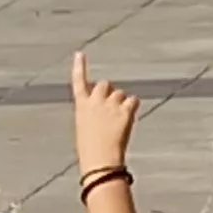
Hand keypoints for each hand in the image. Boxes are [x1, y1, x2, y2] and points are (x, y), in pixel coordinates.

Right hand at [69, 52, 140, 174]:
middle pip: (105, 84)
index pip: (79, 81)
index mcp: (81, 105)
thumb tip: (106, 103)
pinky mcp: (125, 110)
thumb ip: (93, 111)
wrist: (100, 159)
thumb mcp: (86, 126)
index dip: (80, 66)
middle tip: (111, 108)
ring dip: (122, 103)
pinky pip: (133, 100)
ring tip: (117, 122)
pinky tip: (127, 120)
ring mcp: (110, 104)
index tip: (80, 53)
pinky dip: (133, 108)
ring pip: (121, 94)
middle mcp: (95, 100)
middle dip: (110, 92)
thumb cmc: (91, 147)